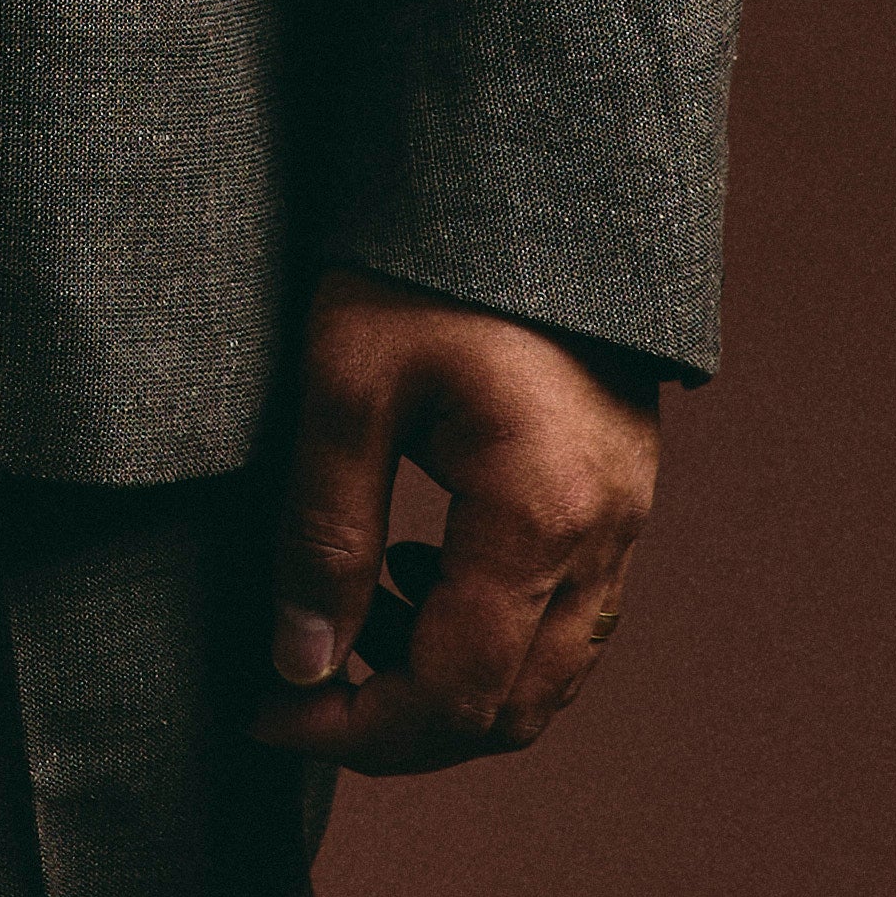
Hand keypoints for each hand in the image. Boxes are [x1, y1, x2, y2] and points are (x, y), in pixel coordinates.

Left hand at [252, 269, 659, 773]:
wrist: (521, 167)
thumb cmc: (421, 256)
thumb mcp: (344, 381)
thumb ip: (323, 534)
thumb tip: (297, 662)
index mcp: (540, 511)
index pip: (455, 693)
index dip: (354, 730)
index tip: (267, 712)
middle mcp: (606, 532)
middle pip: (512, 708)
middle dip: (400, 725)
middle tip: (299, 689)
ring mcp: (627, 515)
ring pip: (548, 673)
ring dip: (449, 683)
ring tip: (354, 620)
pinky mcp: (620, 489)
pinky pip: (568, 617)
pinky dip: (490, 634)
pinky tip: (416, 573)